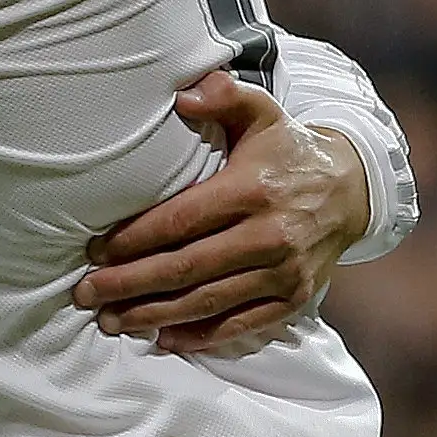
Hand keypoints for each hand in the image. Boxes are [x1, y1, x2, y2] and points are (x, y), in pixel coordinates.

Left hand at [71, 71, 370, 355]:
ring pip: (207, 302)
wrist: (350, 189)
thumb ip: (222, 96)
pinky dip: (201, 336)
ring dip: (153, 316)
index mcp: (252, 190)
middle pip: (185, 268)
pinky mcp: (295, 299)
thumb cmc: (286, 150)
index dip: (133, 240)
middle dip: (129, 284)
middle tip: (85, 293)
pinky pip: (241, 325)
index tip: (95, 251)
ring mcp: (284, 272)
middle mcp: (270, 235)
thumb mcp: (261, 112)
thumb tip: (181, 97)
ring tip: (110, 320)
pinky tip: (162, 340)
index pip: (180, 221)